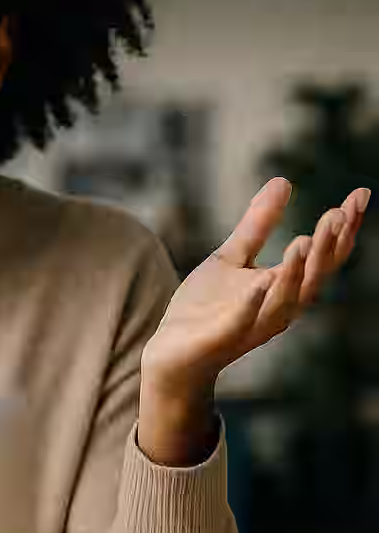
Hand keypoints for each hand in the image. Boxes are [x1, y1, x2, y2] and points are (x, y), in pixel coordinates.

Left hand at [138, 177, 370, 464]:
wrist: (171, 351)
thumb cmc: (205, 307)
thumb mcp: (231, 256)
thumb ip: (258, 224)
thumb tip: (284, 181)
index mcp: (283, 288)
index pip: (322, 257)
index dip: (343, 228)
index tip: (359, 195)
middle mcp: (277, 308)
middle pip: (314, 277)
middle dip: (328, 247)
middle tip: (340, 213)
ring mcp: (253, 325)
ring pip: (284, 300)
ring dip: (296, 272)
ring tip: (305, 240)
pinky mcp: (223, 337)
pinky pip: (241, 321)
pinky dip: (251, 304)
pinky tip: (257, 283)